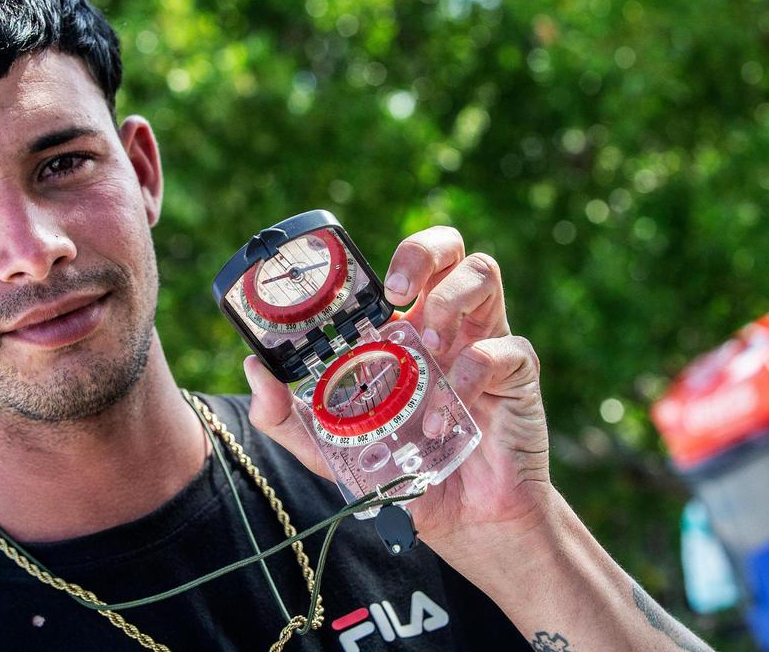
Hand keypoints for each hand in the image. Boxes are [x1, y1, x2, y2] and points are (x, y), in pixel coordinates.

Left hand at [245, 226, 550, 557]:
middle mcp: (445, 324)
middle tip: (397, 292)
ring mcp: (483, 341)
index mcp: (405, 329)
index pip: (400, 268)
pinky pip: (502, 347)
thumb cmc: (401, 473)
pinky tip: (443, 415)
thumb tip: (253, 371)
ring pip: (483, 272)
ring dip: (450, 298)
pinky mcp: (516, 373)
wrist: (460, 521)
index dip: (379, 260)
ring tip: (427, 344)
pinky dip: (470, 373)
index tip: (350, 288)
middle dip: (422, 251)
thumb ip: (286, 418)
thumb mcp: (330, 447)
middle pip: (448, 247)